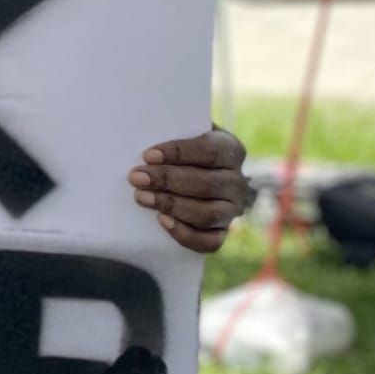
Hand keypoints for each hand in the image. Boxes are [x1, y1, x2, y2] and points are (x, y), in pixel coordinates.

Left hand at [129, 126, 248, 252]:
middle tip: (136, 177)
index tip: (148, 155)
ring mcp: (232, 210)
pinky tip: (162, 220)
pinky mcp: (222, 232)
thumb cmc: (180, 150)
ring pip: (207, 214)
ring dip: (171, 206)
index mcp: (231, 149)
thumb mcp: (182, 132)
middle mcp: (238, 181)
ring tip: (141, 197)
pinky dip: (185, 234)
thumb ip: (172, 130)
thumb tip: (144, 137)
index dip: (179, 153)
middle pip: (206, 184)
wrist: (190, 174)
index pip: (209, 151)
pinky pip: (209, 242)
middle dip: (167, 180)